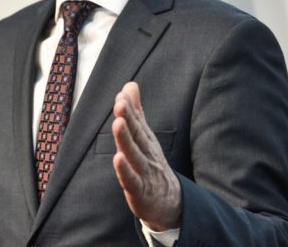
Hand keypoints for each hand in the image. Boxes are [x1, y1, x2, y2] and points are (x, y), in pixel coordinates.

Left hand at [112, 82, 180, 231]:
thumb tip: (130, 85)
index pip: (138, 122)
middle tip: (120, 102)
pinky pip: (132, 180)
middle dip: (128, 118)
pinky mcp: (140, 191)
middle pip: (137, 134)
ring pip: (134, 154)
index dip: (129, 108)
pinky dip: (125, 170)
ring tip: (118, 123)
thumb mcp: (145, 137)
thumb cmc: (152, 165)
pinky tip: (117, 159)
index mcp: (146, 141)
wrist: (170, 202)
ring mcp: (144, 172)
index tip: (122, 93)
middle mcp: (146, 153)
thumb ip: (137, 112)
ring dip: (125, 139)